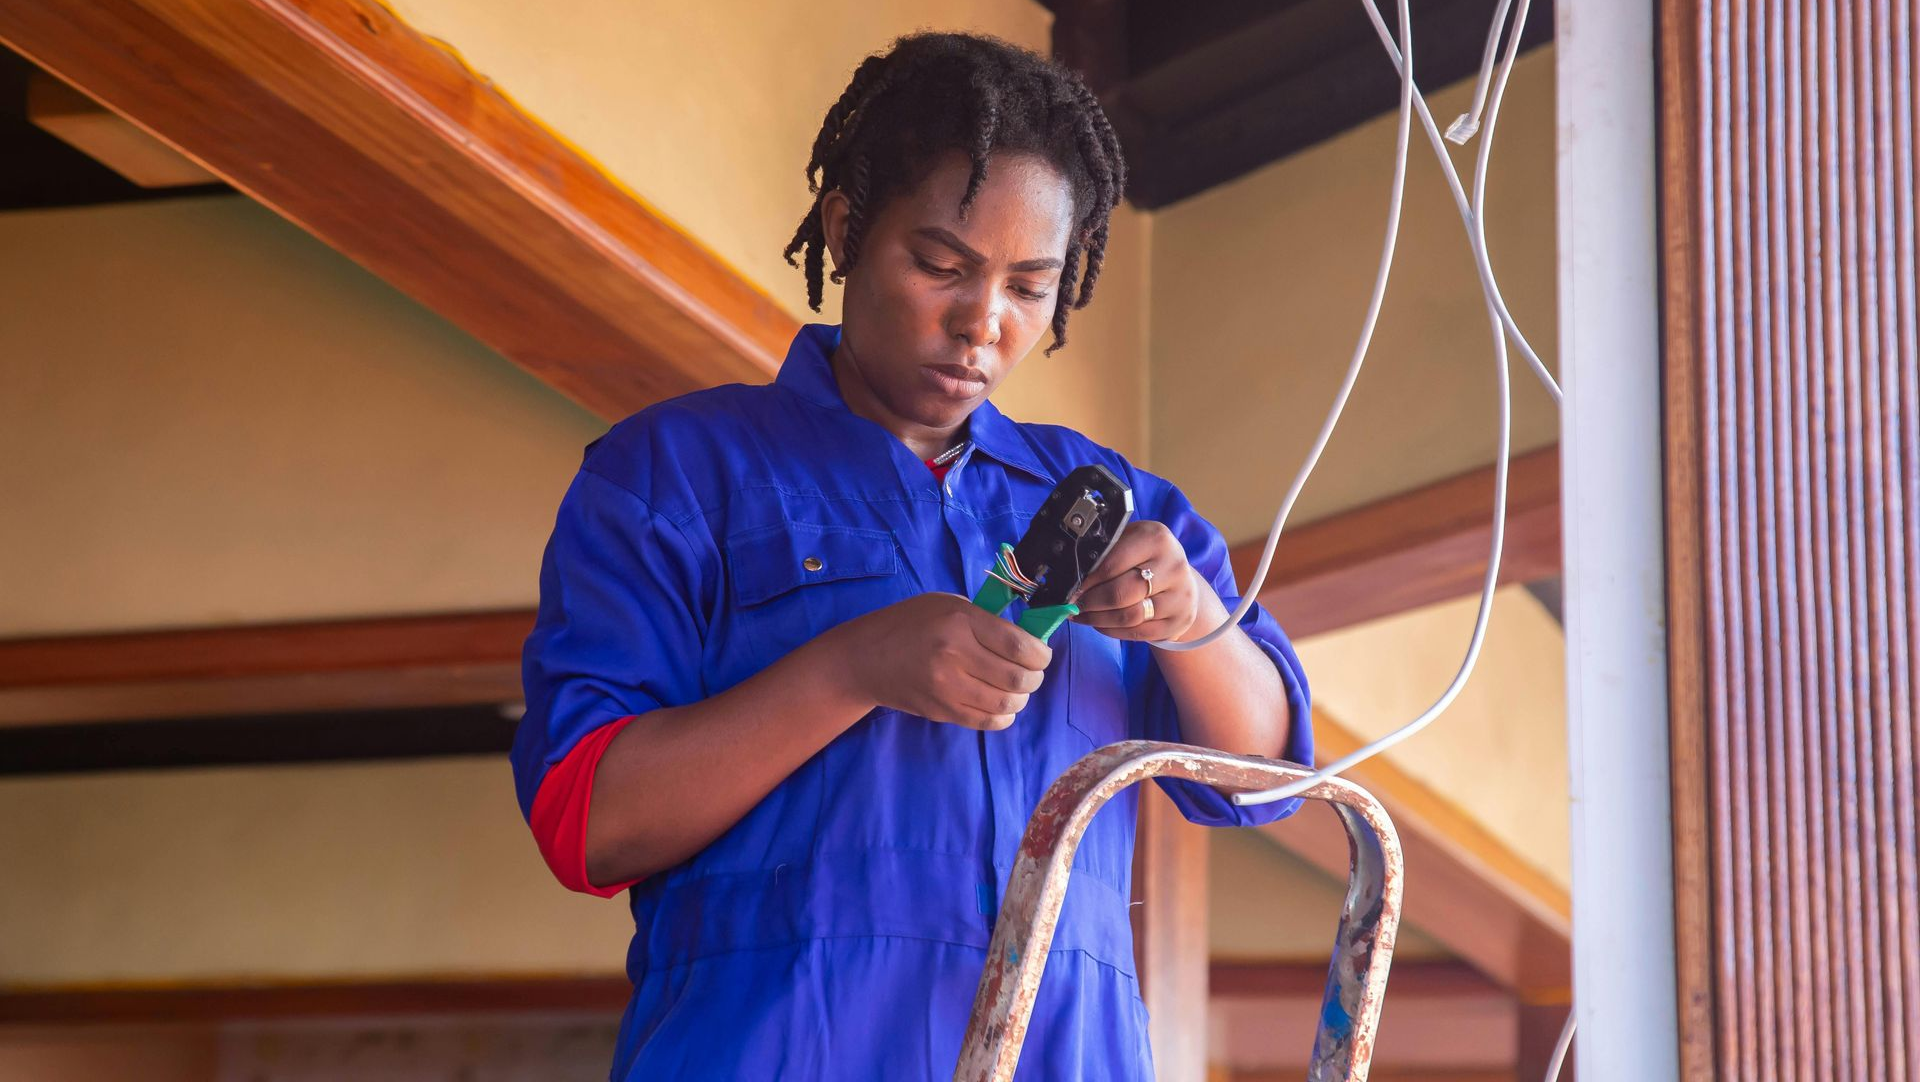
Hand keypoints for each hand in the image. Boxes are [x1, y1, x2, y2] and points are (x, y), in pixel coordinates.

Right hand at [834, 593, 1052, 729]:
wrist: (866, 659)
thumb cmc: (909, 624)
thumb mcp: (947, 604)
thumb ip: (985, 620)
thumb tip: (1027, 639)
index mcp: (960, 622)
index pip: (1018, 645)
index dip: (1040, 654)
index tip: (1041, 654)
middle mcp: (954, 655)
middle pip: (1017, 678)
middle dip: (1034, 678)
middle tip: (1032, 673)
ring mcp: (947, 688)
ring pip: (1007, 704)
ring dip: (1021, 698)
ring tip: (1016, 689)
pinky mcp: (942, 711)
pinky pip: (988, 721)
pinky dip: (1004, 716)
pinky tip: (1000, 705)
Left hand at [1069, 521, 1208, 641]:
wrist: (1181, 580)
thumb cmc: (1145, 558)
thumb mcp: (1128, 542)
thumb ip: (1104, 554)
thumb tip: (1070, 577)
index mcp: (1156, 539)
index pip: (1112, 564)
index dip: (1086, 580)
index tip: (1069, 588)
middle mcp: (1173, 566)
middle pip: (1120, 593)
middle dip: (1090, 602)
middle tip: (1073, 605)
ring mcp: (1180, 596)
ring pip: (1129, 616)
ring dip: (1098, 619)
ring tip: (1082, 616)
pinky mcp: (1180, 620)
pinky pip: (1138, 633)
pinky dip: (1113, 631)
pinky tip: (1101, 624)